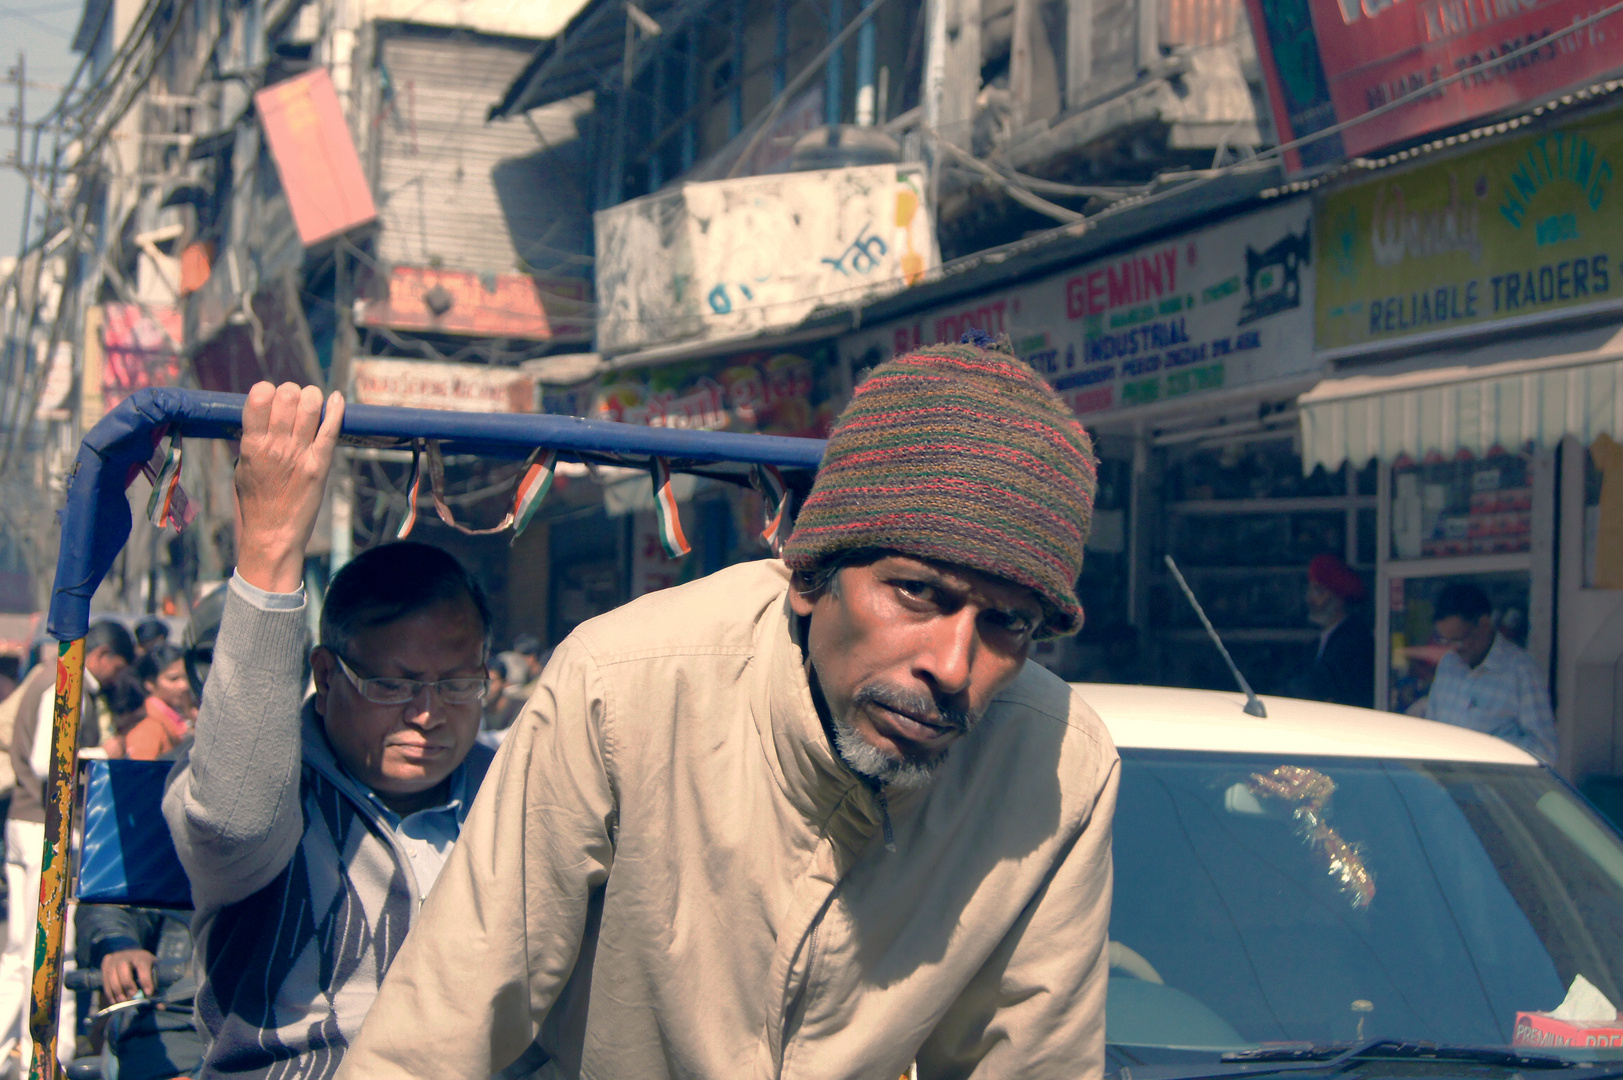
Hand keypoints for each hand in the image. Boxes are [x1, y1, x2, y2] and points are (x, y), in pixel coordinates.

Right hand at [100, 948, 156, 1002]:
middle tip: (132, 996)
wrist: (129, 954)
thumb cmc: (144, 967)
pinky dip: (109, 992)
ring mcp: (114, 958)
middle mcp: (127, 955)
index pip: (143, 967)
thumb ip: (156, 988)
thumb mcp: (152, 971)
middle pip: (124, 970)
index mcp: (142, 956)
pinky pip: (105, 979)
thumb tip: (161, 1007)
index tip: (148, 993)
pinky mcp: (106, 963)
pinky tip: (114, 1000)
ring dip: (117, 990)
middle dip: (127, 985)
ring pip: (112, 975)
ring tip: (123, 1000)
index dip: (146, 980)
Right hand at [234, 382, 344, 593]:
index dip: (267, 390)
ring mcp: (301, 454)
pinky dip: (336, 409)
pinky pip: (332, 429)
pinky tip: (337, 398)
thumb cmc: (256, 501)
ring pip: (311, 406)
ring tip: (312, 403)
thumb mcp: (242, 466)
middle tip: (293, 401)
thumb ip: (252, 440)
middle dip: (292, 391)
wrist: (274, 533)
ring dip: (312, 397)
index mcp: (252, 444)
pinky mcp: (321, 464)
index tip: (270, 397)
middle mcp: (277, 445)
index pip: (259, 396)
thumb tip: (263, 416)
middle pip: (289, 396)